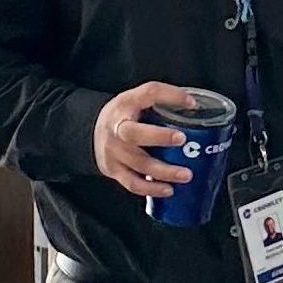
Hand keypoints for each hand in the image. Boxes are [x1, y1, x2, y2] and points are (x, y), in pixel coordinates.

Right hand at [91, 82, 197, 197]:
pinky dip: (151, 188)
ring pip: (138, 163)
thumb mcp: (134, 100)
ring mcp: (114, 151)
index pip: (148, 93)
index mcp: (125, 105)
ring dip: (164, 171)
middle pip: (134, 134)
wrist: (90, 132)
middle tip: (182, 139)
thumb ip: (158, 100)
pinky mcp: (113, 170)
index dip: (170, 96)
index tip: (191, 103)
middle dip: (159, 137)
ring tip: (185, 174)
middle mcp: (117, 128)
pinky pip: (133, 183)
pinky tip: (168, 189)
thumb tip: (192, 105)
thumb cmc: (121, 116)